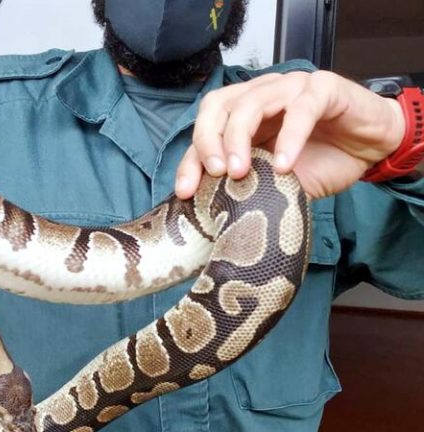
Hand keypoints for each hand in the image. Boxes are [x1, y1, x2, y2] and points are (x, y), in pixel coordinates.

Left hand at [174, 70, 405, 199]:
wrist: (372, 148)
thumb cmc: (322, 161)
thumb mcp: (278, 183)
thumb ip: (250, 188)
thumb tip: (219, 215)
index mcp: (242, 117)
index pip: (204, 130)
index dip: (191, 159)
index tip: (186, 191)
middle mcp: (260, 96)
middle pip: (217, 107)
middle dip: (208, 141)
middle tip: (215, 174)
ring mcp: (289, 88)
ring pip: (250, 102)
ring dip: (238, 138)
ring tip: (240, 172)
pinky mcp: (322, 88)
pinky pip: (300, 108)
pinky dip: (289, 137)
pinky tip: (284, 165)